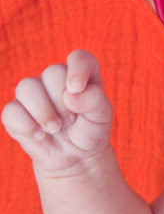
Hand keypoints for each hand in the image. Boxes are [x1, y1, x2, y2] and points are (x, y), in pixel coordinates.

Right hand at [2, 50, 112, 173]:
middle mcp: (56, 78)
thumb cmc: (90, 129)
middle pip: (51, 72)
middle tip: (70, 119)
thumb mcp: (101, 116)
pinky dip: (27, 126)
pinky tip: (40, 135)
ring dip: (43, 112)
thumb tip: (72, 94)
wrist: (74, 155)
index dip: (77, 69)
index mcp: (82, 73)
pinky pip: (11, 110)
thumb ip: (93, 100)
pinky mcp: (16, 111)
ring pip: (26, 87)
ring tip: (55, 128)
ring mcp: (34, 93)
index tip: (76, 88)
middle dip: (62, 100)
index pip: (79, 58)